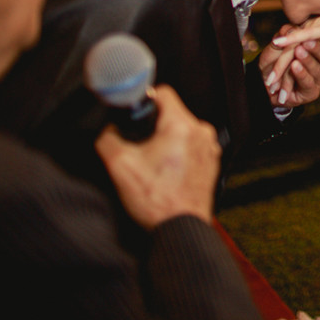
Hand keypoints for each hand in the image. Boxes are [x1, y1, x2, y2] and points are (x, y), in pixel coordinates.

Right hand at [95, 85, 219, 228]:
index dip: (145, 99)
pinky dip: (178, 153)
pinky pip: (191, 146)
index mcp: (182, 125)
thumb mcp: (120, 165)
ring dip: (166, 140)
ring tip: (152, 162)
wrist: (180, 227)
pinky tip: (165, 171)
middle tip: (139, 145)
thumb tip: (108, 129)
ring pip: (181, 130)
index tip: (136, 112)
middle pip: (172, 113)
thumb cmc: (157, 200)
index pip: (164, 93)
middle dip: (154, 126)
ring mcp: (209, 147)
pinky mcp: (211, 161)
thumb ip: (108, 138)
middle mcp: (201, 132)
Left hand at [260, 23, 319, 107]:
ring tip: (299, 53)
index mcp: (319, 51)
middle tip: (307, 42)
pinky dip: (301, 74)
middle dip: (316, 49)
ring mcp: (319, 79)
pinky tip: (295, 67)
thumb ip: (285, 35)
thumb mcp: (278, 45)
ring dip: (308, 61)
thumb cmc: (273, 62)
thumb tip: (291, 28)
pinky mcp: (312, 92)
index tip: (314, 32)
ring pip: (317, 70)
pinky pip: (308, 82)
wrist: (265, 82)